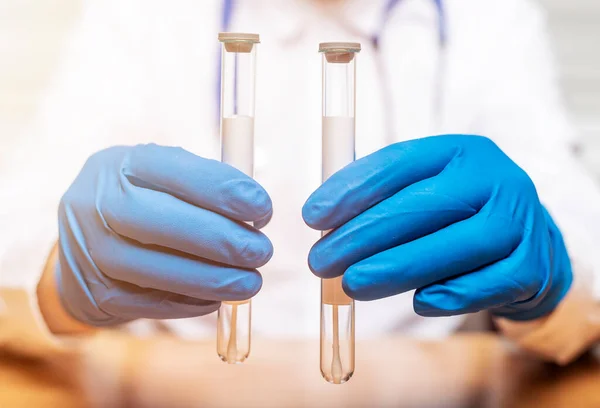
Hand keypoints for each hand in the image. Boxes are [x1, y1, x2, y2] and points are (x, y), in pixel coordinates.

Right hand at [56, 144, 272, 325]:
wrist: (84, 242)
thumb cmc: (145, 203)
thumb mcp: (162, 179)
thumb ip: (205, 187)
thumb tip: (257, 212)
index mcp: (122, 164)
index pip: (175, 171)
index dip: (223, 191)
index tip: (262, 208)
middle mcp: (97, 202)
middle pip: (160, 222)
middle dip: (221, 239)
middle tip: (261, 251)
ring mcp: (90, 250)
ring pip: (155, 269)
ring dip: (212, 279)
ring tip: (250, 282)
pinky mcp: (95, 292)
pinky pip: (149, 303)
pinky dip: (191, 302)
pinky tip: (217, 297)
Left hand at [303, 135, 571, 320]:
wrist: (528, 241)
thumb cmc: (457, 215)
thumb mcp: (426, 190)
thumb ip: (380, 199)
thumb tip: (323, 223)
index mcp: (460, 151)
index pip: (399, 163)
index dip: (351, 189)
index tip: (312, 216)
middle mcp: (495, 178)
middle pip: (422, 206)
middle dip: (363, 237)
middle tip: (321, 261)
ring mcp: (521, 221)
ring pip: (454, 247)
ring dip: (395, 269)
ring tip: (351, 284)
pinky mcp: (533, 265)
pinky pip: (485, 285)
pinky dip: (448, 295)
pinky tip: (417, 302)